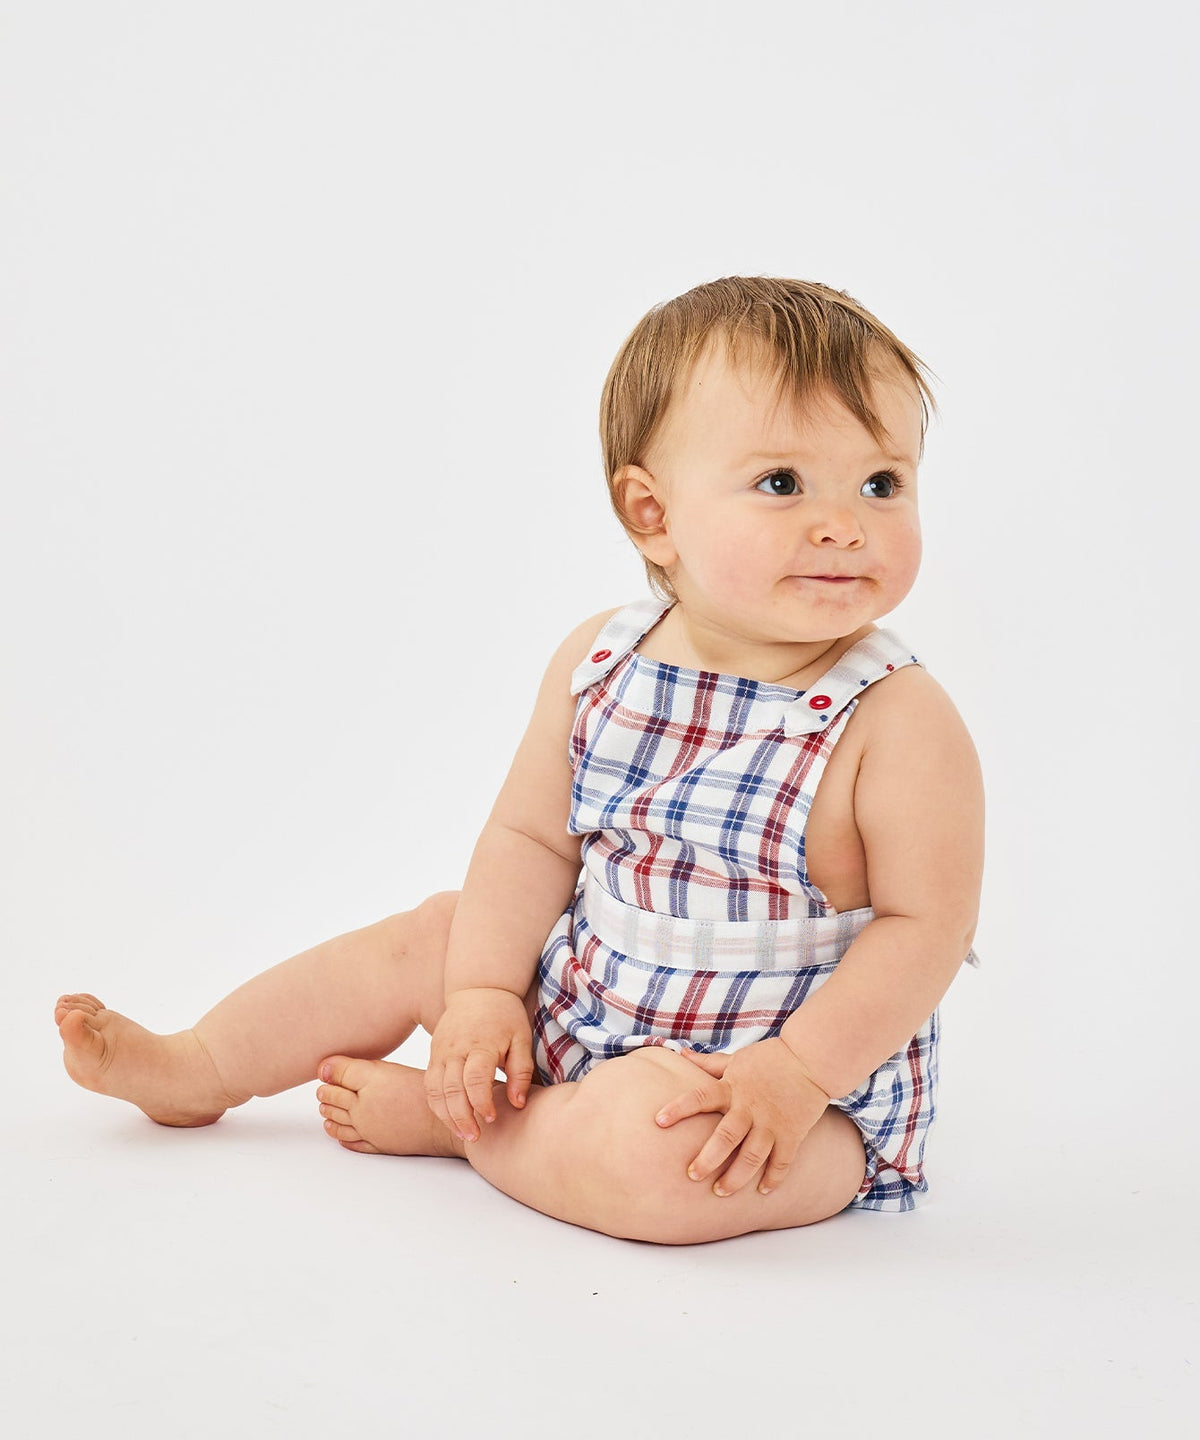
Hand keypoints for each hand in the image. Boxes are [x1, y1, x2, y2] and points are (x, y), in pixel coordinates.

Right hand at [426, 987, 534, 1141]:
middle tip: (475, 1137)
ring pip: (435, 1090)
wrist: (479, 988)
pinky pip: (429, 1084)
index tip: (492, 1118)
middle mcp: (455, 1049)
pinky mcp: (434, 1053)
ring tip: (463, 1133)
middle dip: (461, 1118)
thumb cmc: (505, 1015)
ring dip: (446, 1115)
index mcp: (480, 1044)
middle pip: (451, 1089)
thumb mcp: (521, 1038)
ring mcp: (440, 1051)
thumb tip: (517, 1103)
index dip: (481, 1103)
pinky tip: (450, 1118)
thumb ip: (521, 1071)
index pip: (475, 1080)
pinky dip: (436, 1104)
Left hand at [654, 1039, 829, 1196]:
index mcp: (732, 1088)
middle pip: (726, 1137)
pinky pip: (782, 1162)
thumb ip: (709, 1063)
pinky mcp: (792, 1134)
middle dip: (708, 1159)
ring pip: (752, 1156)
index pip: (699, 1097)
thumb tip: (680, 1055)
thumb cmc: (770, 1059)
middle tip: (693, 1175)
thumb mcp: (737, 1059)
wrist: (811, 1059)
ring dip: (736, 1177)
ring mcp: (771, 1123)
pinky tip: (763, 1191)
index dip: (679, 1108)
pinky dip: (773, 1179)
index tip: (659, 1121)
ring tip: (721, 1191)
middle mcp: (749, 1107)